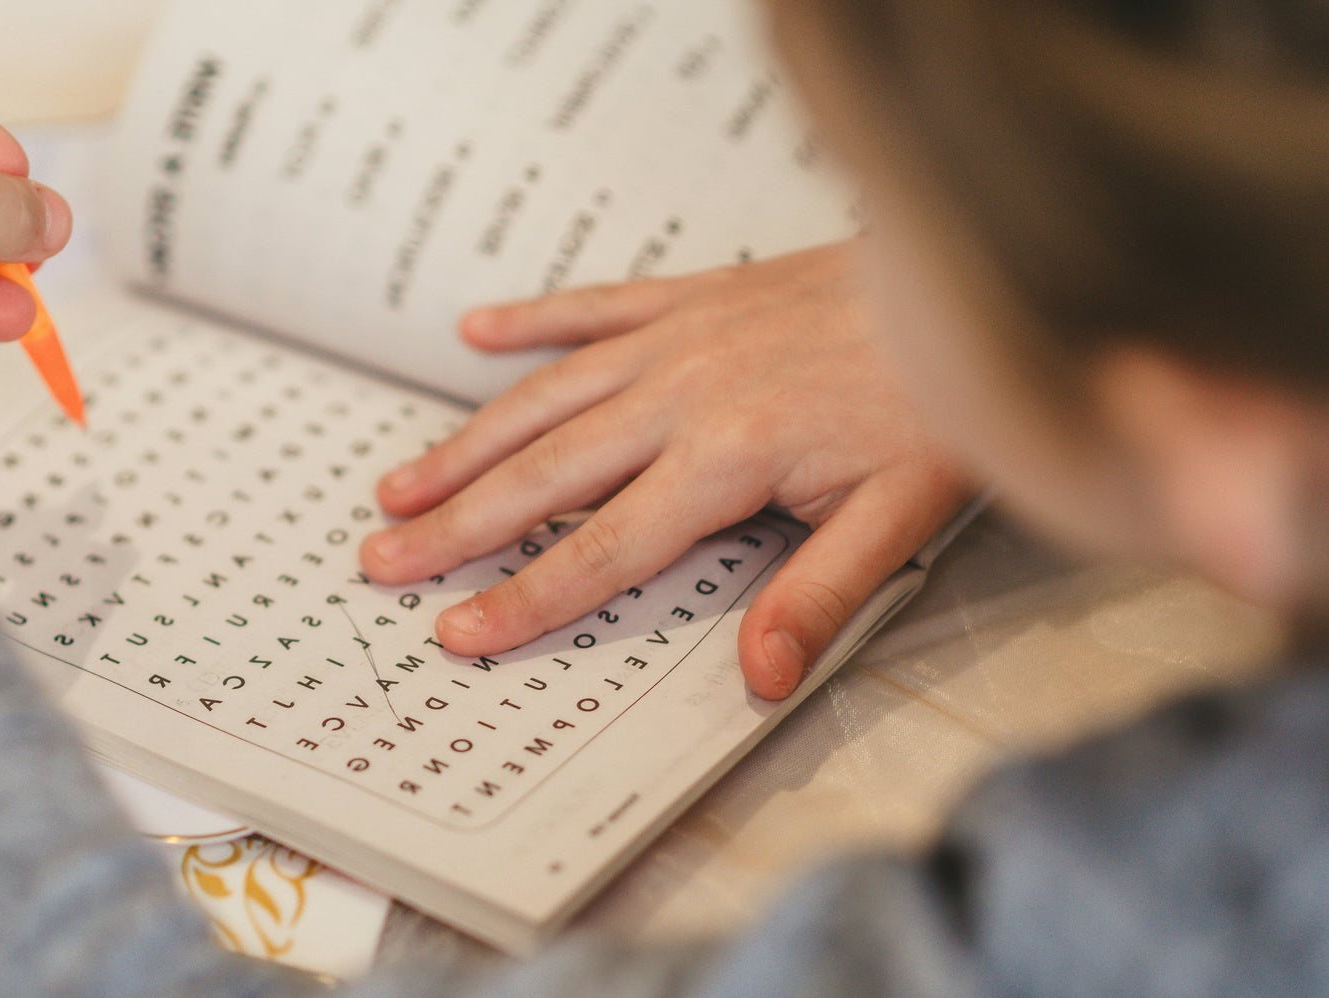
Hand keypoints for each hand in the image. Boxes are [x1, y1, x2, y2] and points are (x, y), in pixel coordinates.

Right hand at [360, 244, 973, 698]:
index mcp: (728, 457)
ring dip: (467, 442)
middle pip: (545, 473)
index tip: (457, 628)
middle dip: (458, 525)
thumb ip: (819, 594)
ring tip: (401, 484)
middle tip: (384, 559)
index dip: (525, 597)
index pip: (604, 548)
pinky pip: (592, 305)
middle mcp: (682, 393)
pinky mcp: (692, 295)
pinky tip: (474, 331)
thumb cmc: (940, 401)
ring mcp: (678, 336)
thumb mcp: (900, 515)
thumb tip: (757, 678)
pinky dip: (531, 321)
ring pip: (546, 396)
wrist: (968, 281)